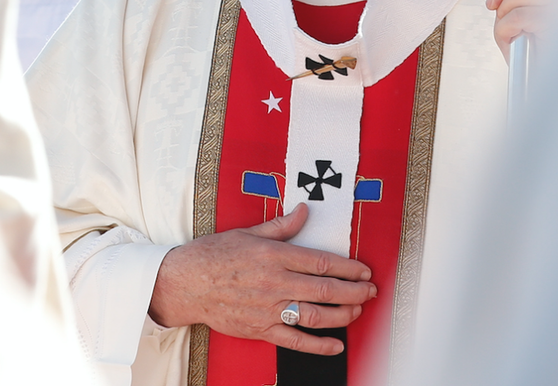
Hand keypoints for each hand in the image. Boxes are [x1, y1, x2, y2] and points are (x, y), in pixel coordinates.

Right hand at [148, 203, 377, 354]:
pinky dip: (318, 345)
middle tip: (371, 291)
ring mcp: (269, 309)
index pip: (322, 262)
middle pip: (325, 290)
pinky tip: (336, 345)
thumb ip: (282, 226)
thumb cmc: (215, 255)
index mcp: (275, 256)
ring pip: (315, 315)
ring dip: (343, 315)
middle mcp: (275, 283)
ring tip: (358, 310)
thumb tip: (305, 211)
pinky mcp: (260, 329)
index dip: (349, 268)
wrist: (185, 283)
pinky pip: (295, 341)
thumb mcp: (249, 232)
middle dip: (354, 291)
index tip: (364, 270)